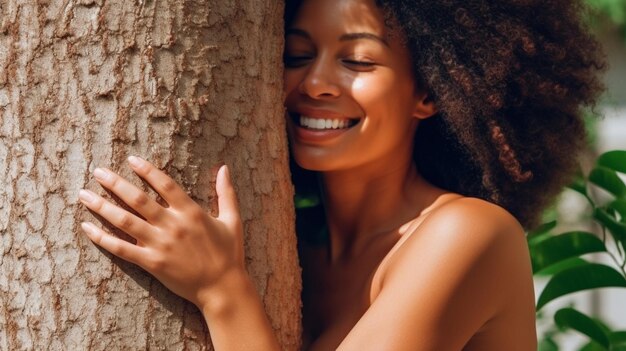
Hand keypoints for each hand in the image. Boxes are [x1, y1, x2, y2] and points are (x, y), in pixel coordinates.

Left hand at [78, 156, 244, 307]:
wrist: (222, 287)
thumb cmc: (229, 254)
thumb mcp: (232, 220)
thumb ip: (226, 193)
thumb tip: (224, 168)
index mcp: (191, 212)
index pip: (164, 184)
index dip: (146, 170)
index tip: (131, 159)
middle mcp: (172, 224)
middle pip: (138, 198)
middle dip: (115, 183)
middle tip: (98, 171)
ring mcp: (160, 244)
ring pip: (124, 220)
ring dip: (102, 206)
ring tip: (84, 195)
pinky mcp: (151, 263)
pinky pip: (121, 248)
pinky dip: (102, 238)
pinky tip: (87, 228)